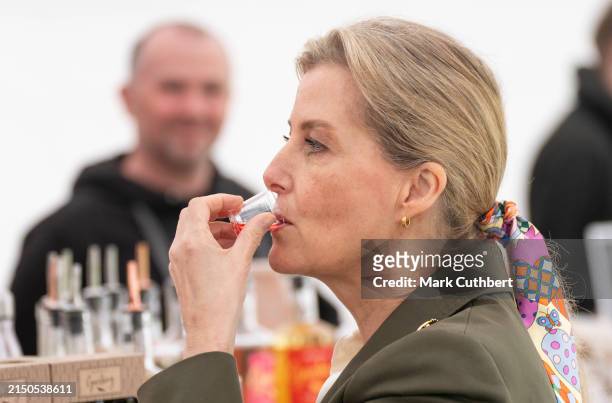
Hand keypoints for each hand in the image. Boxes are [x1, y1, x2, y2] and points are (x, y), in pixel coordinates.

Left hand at [168, 193, 275, 357]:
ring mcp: (177, 260)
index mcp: (191, 241)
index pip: (199, 204)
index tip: (239, 204)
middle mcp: (179, 248)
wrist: (208, 331)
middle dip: (217, 211)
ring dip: (214, 227)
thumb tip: (266, 217)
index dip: (221, 200)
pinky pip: (191, 247)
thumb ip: (253, 234)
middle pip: (193, 215)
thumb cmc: (222, 300)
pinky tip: (228, 252)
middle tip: (237, 215)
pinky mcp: (180, 272)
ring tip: (238, 236)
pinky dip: (208, 242)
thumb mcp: (241, 261)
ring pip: (192, 231)